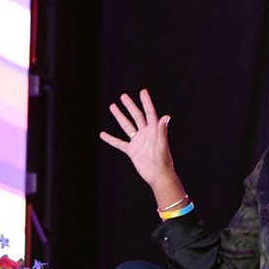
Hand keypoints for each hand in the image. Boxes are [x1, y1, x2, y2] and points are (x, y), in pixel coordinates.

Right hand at [99, 89, 183, 203]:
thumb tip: (166, 116)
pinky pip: (119, 143)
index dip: (146, 102)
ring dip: (120, 116)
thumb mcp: (162, 145)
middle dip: (130, 105)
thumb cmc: (163, 161)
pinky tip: (102, 134)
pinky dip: (111, 139)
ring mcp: (138, 141)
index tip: (142, 91)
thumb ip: (163, 131)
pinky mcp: (132, 151)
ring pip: (127, 126)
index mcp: (154, 130)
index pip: (149, 112)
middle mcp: (146, 133)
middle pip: (136, 116)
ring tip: (113, 106)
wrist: (158, 176)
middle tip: (123, 96)